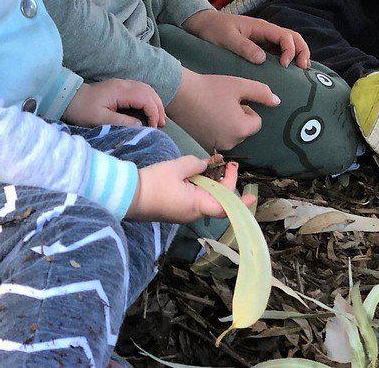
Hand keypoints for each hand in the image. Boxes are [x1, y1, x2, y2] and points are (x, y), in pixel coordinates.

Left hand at [63, 79, 165, 128]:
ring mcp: (122, 84)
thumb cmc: (83, 110)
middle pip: (149, 91)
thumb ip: (122, 121)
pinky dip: (148, 99)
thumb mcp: (100, 120)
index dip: (153, 112)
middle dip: (158, 107)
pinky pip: (140, 90)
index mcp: (120, 91)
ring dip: (155, 103)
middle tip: (161, 124)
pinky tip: (149, 110)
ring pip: (146, 89)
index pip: (145, 98)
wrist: (70, 99)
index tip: (154, 127)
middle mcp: (123, 84)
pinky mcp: (120, 87)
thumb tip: (140, 124)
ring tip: (159, 119)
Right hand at [126, 157, 254, 222]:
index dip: (240, 203)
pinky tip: (199, 174)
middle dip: (226, 182)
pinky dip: (202, 187)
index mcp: (197, 205)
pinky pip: (196, 199)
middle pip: (218, 200)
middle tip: (229, 164)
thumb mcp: (176, 168)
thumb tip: (204, 165)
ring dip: (214, 183)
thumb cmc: (154, 183)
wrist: (128, 196)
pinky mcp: (177, 210)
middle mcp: (194, 213)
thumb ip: (194, 164)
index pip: (226, 207)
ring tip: (216, 165)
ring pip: (207, 199)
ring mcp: (185, 213)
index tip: (251, 195)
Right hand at [166, 69, 278, 151]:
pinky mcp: (204, 145)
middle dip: (238, 118)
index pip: (256, 122)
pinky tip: (206, 117)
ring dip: (228, 124)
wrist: (179, 93)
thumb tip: (277, 101)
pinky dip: (216, 129)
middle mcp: (230, 143)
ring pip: (232, 135)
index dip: (247, 109)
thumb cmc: (210, 87)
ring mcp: (216, 146)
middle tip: (222, 104)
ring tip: (213, 110)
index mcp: (241, 129)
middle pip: (244, 130)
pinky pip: (219, 138)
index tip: (232, 100)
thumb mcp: (239, 85)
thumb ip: (261, 92)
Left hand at [182, 8, 309, 67]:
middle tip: (303, 69)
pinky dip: (287, 59)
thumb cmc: (214, 29)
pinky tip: (288, 72)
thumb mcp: (226, 38)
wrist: (203, 25)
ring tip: (301, 71)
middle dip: (301, 51)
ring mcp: (263, 39)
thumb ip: (244, 47)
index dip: (290, 50)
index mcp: (260, 27)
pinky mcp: (259, 47)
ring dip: (297, 55)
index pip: (285, 36)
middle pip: (293, 38)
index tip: (284, 65)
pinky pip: (278, 52)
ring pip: (288, 44)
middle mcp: (266, 32)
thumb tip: (262, 59)